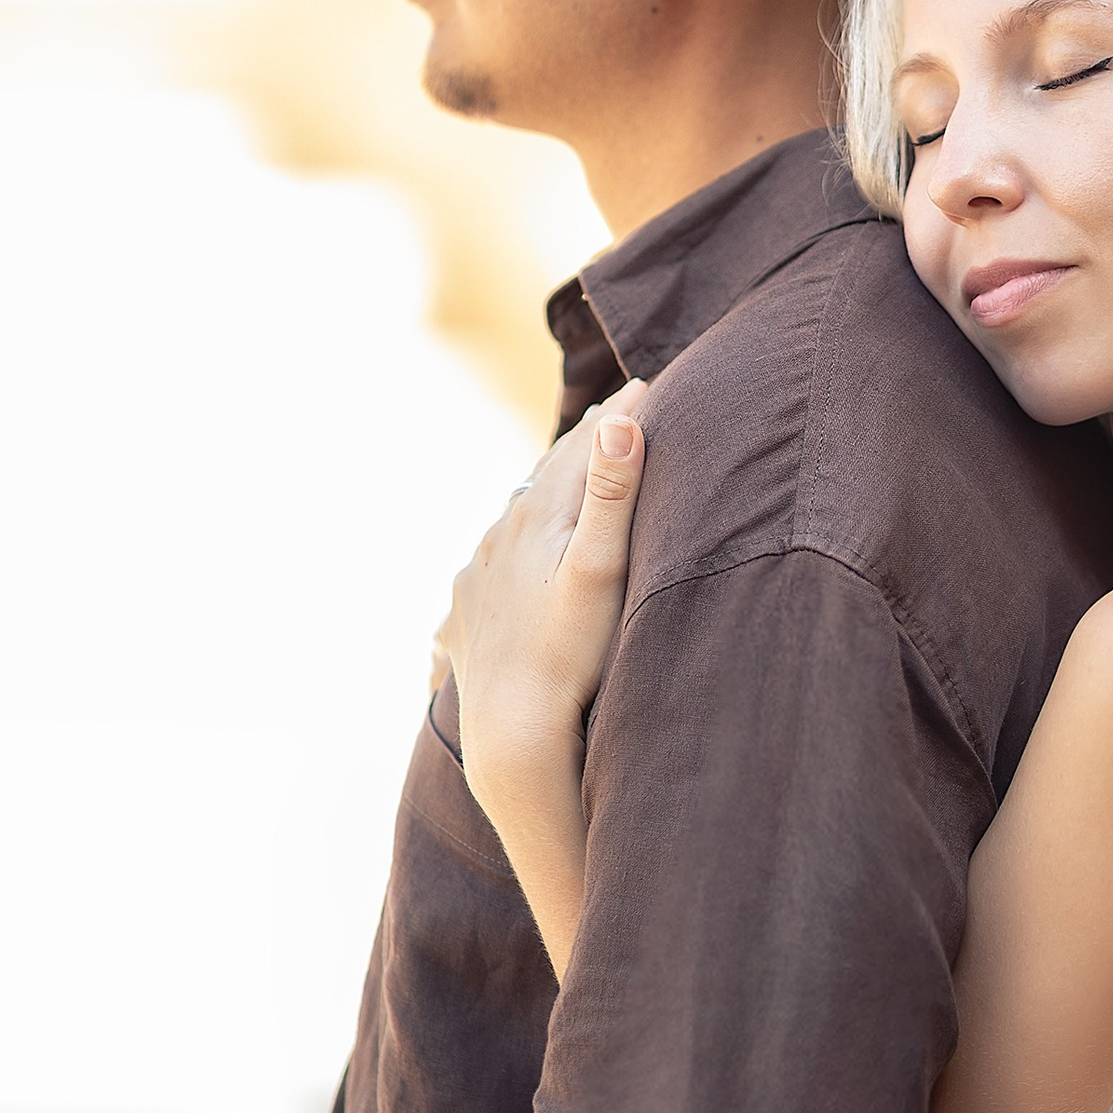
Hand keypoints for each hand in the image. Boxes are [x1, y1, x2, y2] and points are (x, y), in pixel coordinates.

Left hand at [439, 383, 647, 839]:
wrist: (511, 728)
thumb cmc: (570, 652)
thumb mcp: (602, 568)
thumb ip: (613, 495)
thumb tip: (621, 422)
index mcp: (538, 516)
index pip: (584, 450)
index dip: (619, 417)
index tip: (646, 384)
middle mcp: (500, 536)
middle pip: (543, 477)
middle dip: (579, 448)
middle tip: (608, 416)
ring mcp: (478, 576)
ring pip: (513, 519)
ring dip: (541, 495)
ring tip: (561, 481)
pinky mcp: (466, 613)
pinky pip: (488, 566)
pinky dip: (509, 548)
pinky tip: (508, 557)